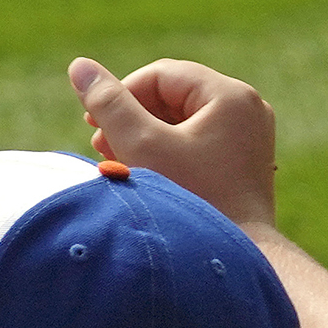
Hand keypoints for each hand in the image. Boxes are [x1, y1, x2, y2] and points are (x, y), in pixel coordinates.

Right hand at [68, 57, 278, 231]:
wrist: (235, 261)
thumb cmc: (189, 204)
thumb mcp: (141, 147)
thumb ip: (109, 104)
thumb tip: (79, 66)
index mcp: (230, 96)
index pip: (161, 75)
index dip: (121, 94)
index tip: (93, 123)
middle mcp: (247, 110)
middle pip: (174, 96)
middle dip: (132, 117)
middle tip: (99, 144)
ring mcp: (248, 138)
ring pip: (184, 122)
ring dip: (145, 136)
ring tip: (115, 159)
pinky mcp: (242, 165)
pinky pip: (198, 144)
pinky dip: (167, 153)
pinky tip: (143, 173)